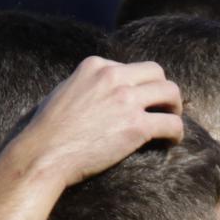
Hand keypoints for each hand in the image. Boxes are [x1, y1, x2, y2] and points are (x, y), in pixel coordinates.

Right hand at [10, 57, 183, 189]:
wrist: (43, 154)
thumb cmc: (48, 131)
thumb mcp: (65, 92)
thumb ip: (87, 85)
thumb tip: (99, 93)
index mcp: (95, 65)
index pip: (131, 67)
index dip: (139, 85)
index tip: (140, 101)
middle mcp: (113, 76)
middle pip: (157, 73)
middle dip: (163, 90)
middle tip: (164, 108)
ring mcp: (126, 99)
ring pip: (171, 93)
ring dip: (175, 108)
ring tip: (171, 122)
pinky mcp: (136, 126)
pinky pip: (172, 123)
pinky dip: (176, 133)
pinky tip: (171, 142)